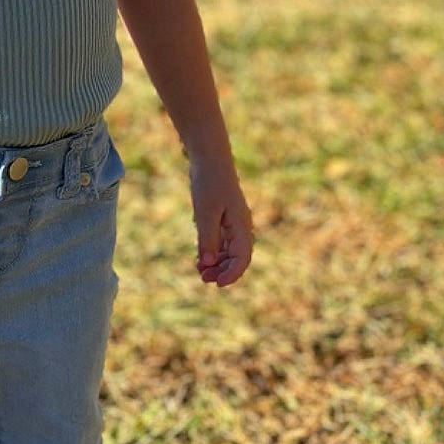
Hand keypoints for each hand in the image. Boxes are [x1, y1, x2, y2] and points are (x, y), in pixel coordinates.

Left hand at [190, 159, 252, 286]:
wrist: (209, 159)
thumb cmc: (209, 183)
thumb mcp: (205, 213)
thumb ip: (207, 239)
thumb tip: (208, 264)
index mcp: (241, 225)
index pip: (243, 257)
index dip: (232, 273)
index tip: (218, 284)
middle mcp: (240, 226)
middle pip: (237, 257)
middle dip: (223, 271)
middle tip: (204, 279)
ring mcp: (232, 222)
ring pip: (229, 251)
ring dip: (217, 264)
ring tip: (201, 273)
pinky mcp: (223, 218)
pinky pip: (222, 242)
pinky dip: (213, 253)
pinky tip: (200, 260)